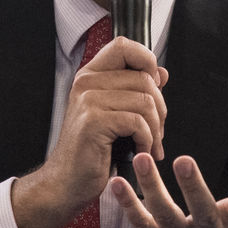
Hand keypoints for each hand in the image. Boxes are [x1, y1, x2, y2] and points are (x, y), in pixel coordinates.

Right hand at [12, 37, 167, 227]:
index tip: (154, 87)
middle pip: (144, 78)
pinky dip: (147, 139)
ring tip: (151, 143)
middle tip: (157, 131)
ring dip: (156, 127)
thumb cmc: (91, 151)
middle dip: (160, 108)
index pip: (124, 45)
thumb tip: (161, 72)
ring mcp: (88, 100)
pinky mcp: (93, 121)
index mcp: (91, 75)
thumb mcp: (114, 114)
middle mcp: (86, 82)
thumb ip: (135, 90)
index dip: (147, 60)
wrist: (66, 182)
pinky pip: (137, 121)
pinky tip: (141, 151)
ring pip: (145, 100)